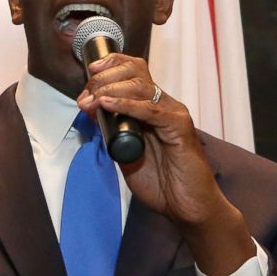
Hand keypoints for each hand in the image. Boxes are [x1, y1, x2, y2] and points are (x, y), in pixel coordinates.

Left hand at [78, 54, 254, 275]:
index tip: (88, 78)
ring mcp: (173, 114)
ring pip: (140, 85)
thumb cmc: (163, 185)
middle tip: (87, 95)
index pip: (133, 71)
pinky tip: (107, 104)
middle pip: (134, 72)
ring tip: (93, 100)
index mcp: (153, 109)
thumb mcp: (126, 155)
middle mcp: (164, 106)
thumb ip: (112, 134)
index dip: (109, 67)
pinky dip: (126, 105)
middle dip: (104, 78)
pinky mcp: (179, 128)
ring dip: (110, 89)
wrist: (189, 208)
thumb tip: (91, 111)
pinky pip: (150, 110)